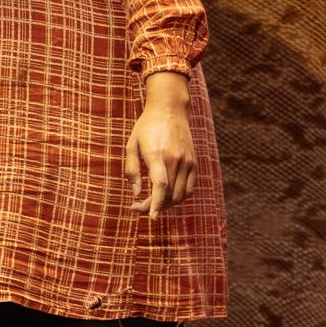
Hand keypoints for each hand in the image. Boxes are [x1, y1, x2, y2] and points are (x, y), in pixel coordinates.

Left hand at [123, 72, 196, 216]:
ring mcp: (187, 162)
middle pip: (168, 194)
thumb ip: (132, 169)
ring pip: (180, 194)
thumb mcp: (131, 145)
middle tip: (137, 207)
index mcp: (157, 155)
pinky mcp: (194, 162)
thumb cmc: (146, 127)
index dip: (155, 204)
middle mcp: (176, 159)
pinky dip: (179, 197)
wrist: (170, 110)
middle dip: (153, 206)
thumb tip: (136, 192)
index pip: (160, 186)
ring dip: (166, 204)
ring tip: (150, 202)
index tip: (151, 217)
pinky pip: (189, 188)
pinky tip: (166, 197)